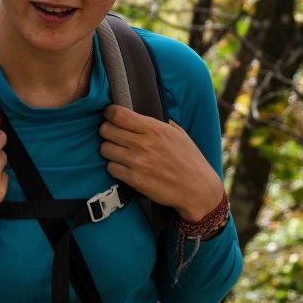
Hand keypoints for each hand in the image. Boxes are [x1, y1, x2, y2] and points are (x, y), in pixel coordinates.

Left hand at [99, 105, 223, 222]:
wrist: (197, 188)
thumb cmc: (190, 160)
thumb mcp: (179, 133)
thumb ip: (159, 122)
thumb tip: (141, 114)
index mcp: (155, 128)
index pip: (118, 114)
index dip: (110, 113)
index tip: (110, 115)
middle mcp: (144, 143)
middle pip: (106, 130)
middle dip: (106, 130)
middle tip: (112, 134)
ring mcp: (138, 162)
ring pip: (105, 149)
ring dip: (109, 149)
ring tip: (117, 151)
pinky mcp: (135, 180)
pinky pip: (111, 168)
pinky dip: (114, 166)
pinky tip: (123, 166)